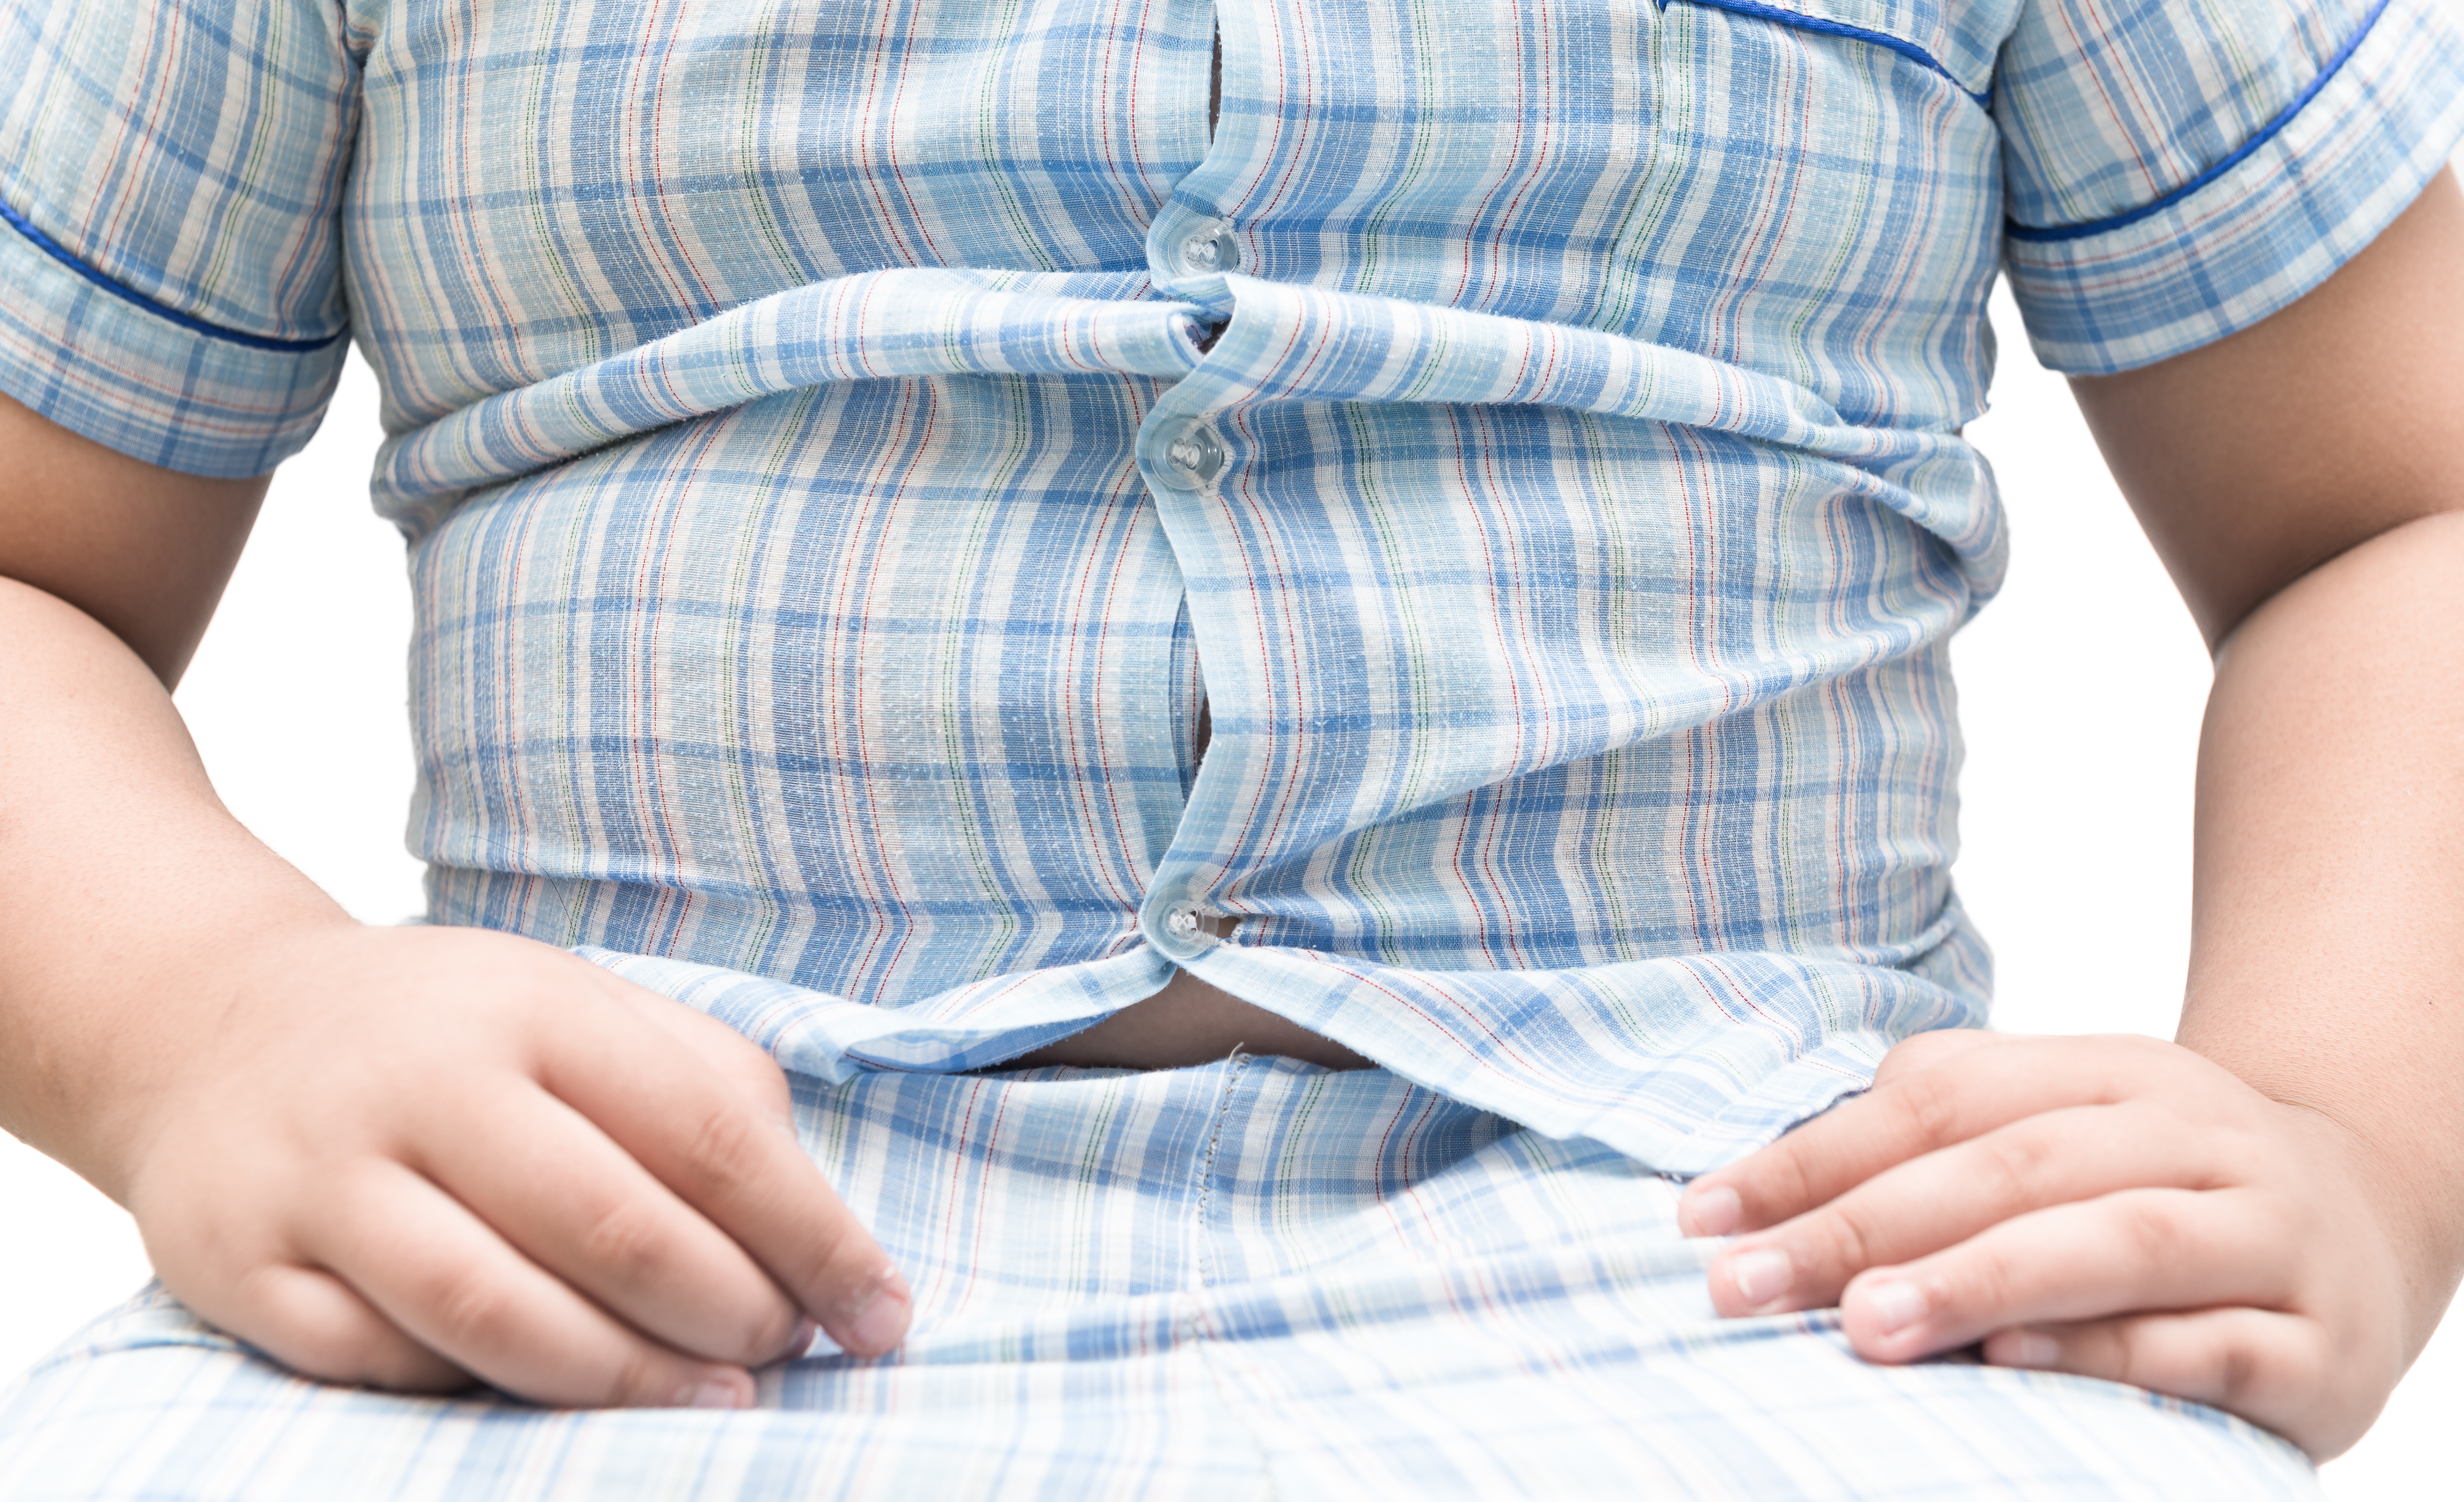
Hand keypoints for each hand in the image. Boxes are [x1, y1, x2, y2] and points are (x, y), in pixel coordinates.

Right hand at [112, 921, 908, 1407]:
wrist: (218, 1021)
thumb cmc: (452, 1032)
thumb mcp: (586, 1010)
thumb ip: (710, 1090)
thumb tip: (813, 1222)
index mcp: (532, 1007)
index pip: (709, 1134)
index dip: (812, 1236)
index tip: (881, 1310)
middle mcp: (423, 1082)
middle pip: (612, 1229)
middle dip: (730, 1314)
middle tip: (786, 1353)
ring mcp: (321, 1175)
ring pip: (495, 1312)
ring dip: (624, 1379)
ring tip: (711, 1402)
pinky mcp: (241, 1262)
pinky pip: (379, 1361)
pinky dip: (478, 1393)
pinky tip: (549, 1398)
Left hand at [1677, 1029, 2410, 1457]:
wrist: (2362, 1221)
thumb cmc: (2155, 1185)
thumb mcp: (2056, 1132)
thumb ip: (1930, 1143)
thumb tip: (1771, 1193)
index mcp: (2117, 1073)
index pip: (1942, 1099)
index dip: (1815, 1157)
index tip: (1705, 1217)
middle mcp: (2196, 1138)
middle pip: (2012, 1169)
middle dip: (1868, 1227)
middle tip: (1755, 1282)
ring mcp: (2267, 1237)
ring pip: (2114, 1244)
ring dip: (1979, 1282)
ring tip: (1866, 1323)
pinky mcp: (2317, 1345)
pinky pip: (2206, 1345)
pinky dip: (2109, 1353)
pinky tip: (2015, 1361)